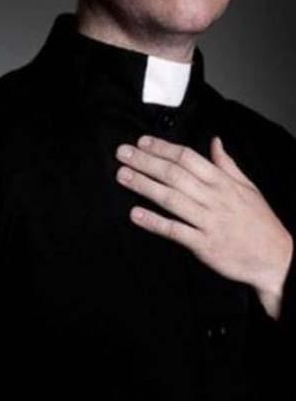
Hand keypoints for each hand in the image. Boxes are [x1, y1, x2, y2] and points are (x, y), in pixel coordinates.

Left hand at [114, 135, 293, 319]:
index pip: (188, 158)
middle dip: (146, 162)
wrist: (277, 259)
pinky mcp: (204, 244)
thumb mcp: (248, 188)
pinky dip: (154, 222)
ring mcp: (208, 221)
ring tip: (123, 176)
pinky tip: (135, 214)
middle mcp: (214, 198)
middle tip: (122, 153)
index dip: (163, 148)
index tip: (142, 142)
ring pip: (171, 199)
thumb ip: (227, 164)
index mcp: (223, 182)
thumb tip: (215, 142)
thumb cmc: (260, 223)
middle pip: (175, 175)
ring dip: (144, 186)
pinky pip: (175, 231)